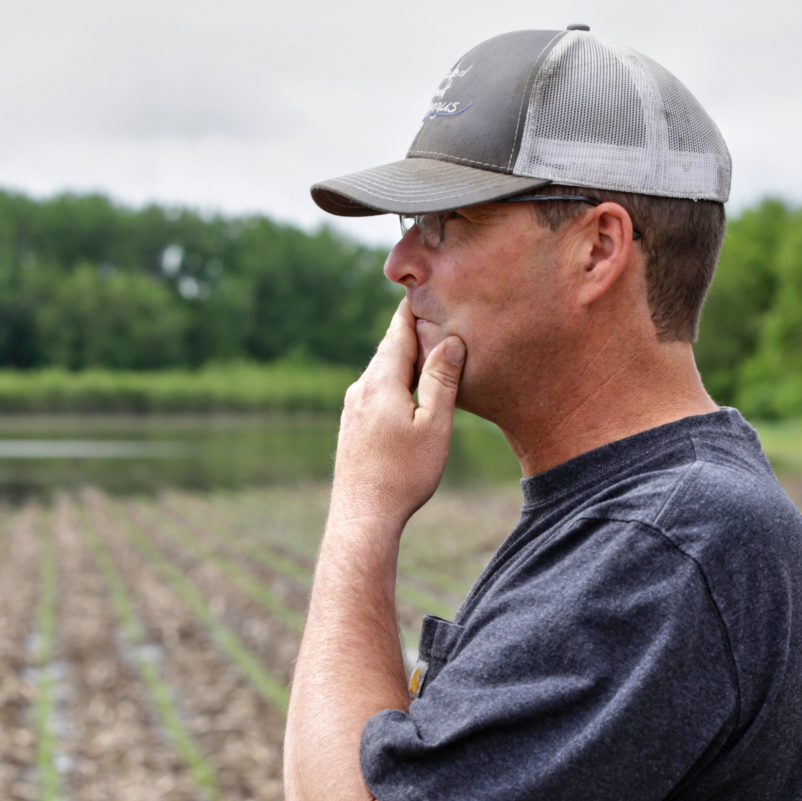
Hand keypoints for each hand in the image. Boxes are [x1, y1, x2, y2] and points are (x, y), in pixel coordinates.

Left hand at [330, 297, 466, 531]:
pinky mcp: (351, 425)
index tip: (426, 285)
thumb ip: (442, 380)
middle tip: (432, 305)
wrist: (362, 516)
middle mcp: (360, 388)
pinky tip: (408, 387)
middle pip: (389, 348)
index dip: (413, 308)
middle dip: (411, 329)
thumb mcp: (434, 426)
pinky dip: (394, 378)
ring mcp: (352, 407)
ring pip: (381, 369)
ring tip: (428, 343)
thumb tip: (450, 340)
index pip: (398, 332)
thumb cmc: (404, 474)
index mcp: (380, 382)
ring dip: (404, 356)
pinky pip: (375, 389)